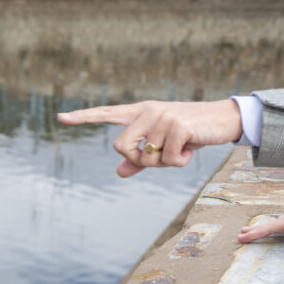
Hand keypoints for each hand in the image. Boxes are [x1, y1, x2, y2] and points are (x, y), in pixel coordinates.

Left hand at [58, 99, 242, 177]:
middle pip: (121, 147)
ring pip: (146, 157)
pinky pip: (168, 158)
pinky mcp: (178, 125)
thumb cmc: (193, 133)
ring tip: (182, 150)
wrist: (223, 120)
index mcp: (142, 113)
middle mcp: (149, 111)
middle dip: (140, 161)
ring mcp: (163, 116)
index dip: (83, 117)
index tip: (60, 117)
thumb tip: (119, 172)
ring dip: (166, 163)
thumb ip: (141, 159)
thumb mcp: (166, 146)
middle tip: (161, 158)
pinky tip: (191, 150)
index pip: (108, 113)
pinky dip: (180, 161)